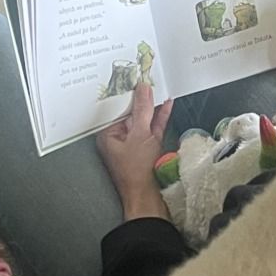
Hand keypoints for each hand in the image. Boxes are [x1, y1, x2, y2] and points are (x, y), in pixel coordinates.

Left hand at [96, 82, 174, 217]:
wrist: (147, 197)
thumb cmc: (136, 170)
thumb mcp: (140, 135)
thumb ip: (143, 110)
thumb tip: (144, 89)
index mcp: (108, 135)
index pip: (116, 108)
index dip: (126, 93)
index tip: (133, 78)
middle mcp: (119, 138)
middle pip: (131, 113)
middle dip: (140, 98)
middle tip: (147, 78)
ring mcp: (134, 143)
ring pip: (143, 120)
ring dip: (152, 106)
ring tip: (159, 87)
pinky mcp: (147, 148)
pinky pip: (152, 129)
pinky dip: (159, 117)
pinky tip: (166, 105)